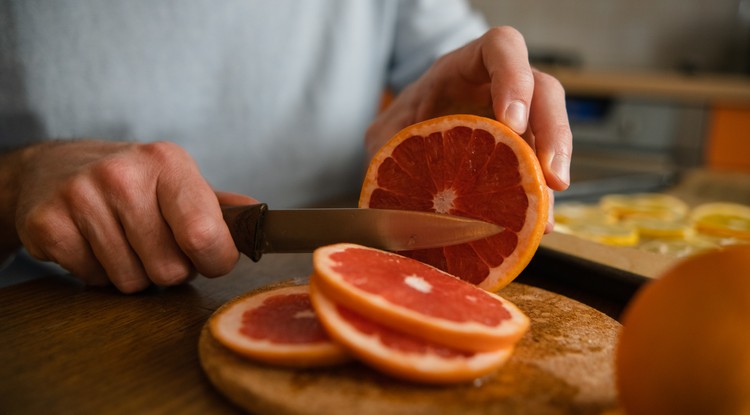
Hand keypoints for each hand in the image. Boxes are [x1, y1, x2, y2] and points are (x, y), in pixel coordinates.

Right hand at [13, 140, 255, 292]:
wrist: (56, 167)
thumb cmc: (133, 182)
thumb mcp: (179, 182)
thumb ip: (221, 207)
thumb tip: (261, 220)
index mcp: (168, 163)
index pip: (205, 235)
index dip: (214, 261)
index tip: (210, 258)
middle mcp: (124, 175)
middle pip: (169, 269)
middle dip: (170, 269)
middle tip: (156, 245)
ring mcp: (81, 197)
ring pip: (131, 281)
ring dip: (134, 273)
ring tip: (125, 241)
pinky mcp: (47, 223)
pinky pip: (94, 280)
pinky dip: (98, 273)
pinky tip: (94, 243)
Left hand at [366, 26, 571, 231]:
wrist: (409, 139)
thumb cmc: (404, 122)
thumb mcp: (386, 131)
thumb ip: (386, 148)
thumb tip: (389, 185)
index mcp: (465, 67)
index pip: (500, 48)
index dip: (513, 78)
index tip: (513, 122)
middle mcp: (501, 88)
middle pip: (544, 91)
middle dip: (552, 132)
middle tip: (550, 175)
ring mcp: (520, 119)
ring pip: (552, 134)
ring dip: (553, 173)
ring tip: (544, 216)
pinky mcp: (524, 152)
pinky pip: (541, 171)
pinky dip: (539, 201)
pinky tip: (536, 228)